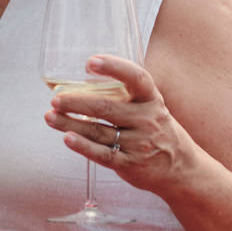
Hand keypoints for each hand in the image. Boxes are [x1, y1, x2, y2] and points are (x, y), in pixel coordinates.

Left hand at [44, 54, 194, 195]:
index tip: (90, 62)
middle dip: (77, 102)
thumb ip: (126, 96)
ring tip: (49, 116)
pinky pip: (102, 154)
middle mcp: (146, 120)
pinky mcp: (129, 164)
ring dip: (69, 123)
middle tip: (55, 98)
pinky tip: (66, 138)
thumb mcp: (151, 108)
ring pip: (98, 131)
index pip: (136, 78)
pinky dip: (82, 146)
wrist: (182, 169)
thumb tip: (81, 83)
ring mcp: (138, 144)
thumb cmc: (157, 131)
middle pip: (106, 108)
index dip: (114, 67)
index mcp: (152, 100)